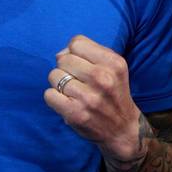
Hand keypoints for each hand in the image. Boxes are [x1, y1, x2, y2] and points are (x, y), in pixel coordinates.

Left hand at [44, 35, 143, 160]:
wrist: (122, 128)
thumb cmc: (113, 93)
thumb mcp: (113, 67)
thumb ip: (89, 53)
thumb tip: (60, 53)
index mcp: (113, 63)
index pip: (77, 43)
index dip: (74, 53)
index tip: (82, 65)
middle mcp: (102, 78)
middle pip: (63, 59)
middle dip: (66, 68)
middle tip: (78, 81)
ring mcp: (88, 97)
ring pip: (54, 76)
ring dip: (59, 84)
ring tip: (73, 92)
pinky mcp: (75, 113)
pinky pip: (49, 94)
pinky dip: (54, 98)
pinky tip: (66, 102)